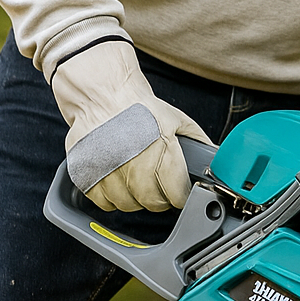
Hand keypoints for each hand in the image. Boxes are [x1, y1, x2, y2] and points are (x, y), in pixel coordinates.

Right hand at [51, 39, 211, 211]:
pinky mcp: (86, 175)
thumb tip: (213, 156)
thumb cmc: (140, 107)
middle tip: (161, 189)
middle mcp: (135, 164)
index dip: (181, 195)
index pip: (177, 193)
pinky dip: (112, 199)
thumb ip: (196, 140)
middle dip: (161, 199)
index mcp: (162, 151)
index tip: (180, 193)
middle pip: (152, 202)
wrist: (104, 95)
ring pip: (128, 205)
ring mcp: (108, 171)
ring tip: (139, 184)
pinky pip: (103, 203)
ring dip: (136, 200)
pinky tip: (119, 184)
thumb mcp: (177, 119)